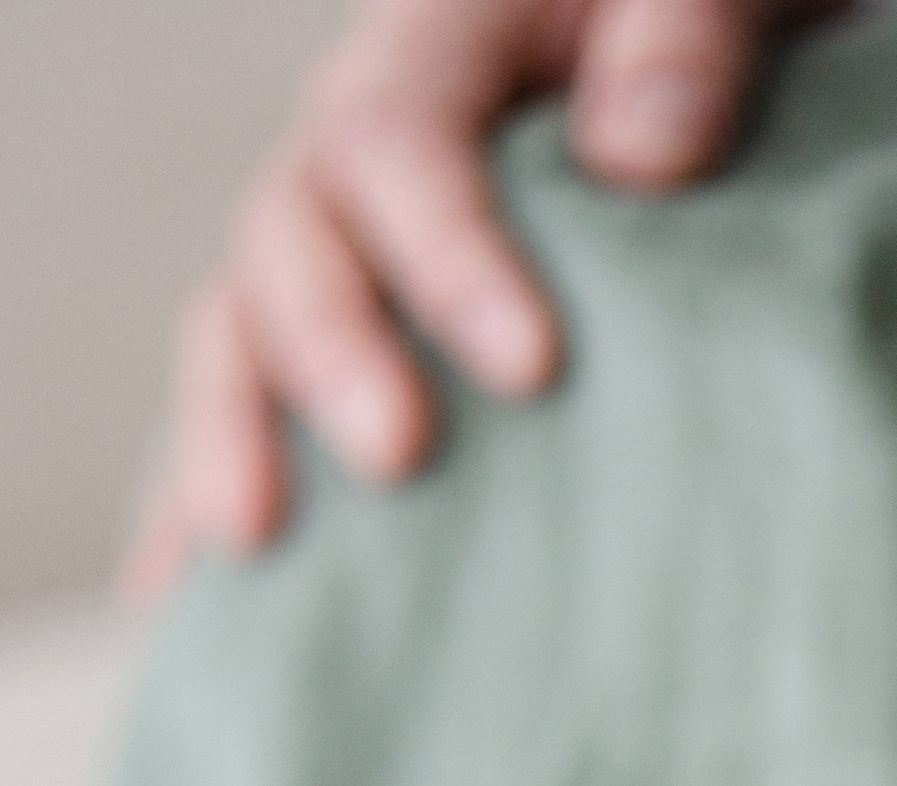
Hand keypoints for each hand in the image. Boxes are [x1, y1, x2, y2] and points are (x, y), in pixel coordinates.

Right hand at [125, 0, 820, 600]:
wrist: (715, 65)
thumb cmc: (714, 31)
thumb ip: (688, 36)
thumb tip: (638, 156)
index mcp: (440, 44)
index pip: (398, 142)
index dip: (448, 253)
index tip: (532, 367)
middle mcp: (359, 149)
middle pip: (290, 241)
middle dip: (328, 356)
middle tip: (397, 459)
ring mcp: (343, 253)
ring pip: (242, 332)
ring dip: (232, 439)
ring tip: (245, 550)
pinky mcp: (352, 350)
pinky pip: (257, 420)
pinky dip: (204, 510)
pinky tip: (181, 616)